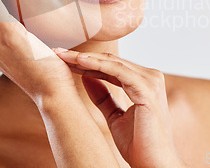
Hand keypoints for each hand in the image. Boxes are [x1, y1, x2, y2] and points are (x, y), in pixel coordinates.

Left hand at [53, 50, 185, 167]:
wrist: (153, 164)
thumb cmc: (139, 144)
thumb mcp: (114, 116)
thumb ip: (103, 97)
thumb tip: (86, 78)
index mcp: (143, 82)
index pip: (110, 66)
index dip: (85, 63)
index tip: (62, 60)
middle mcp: (150, 77)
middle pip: (110, 61)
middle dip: (81, 57)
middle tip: (56, 53)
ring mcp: (150, 81)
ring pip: (112, 63)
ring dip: (85, 58)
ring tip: (63, 56)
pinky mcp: (147, 89)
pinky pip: (117, 72)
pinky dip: (97, 65)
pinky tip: (79, 62)